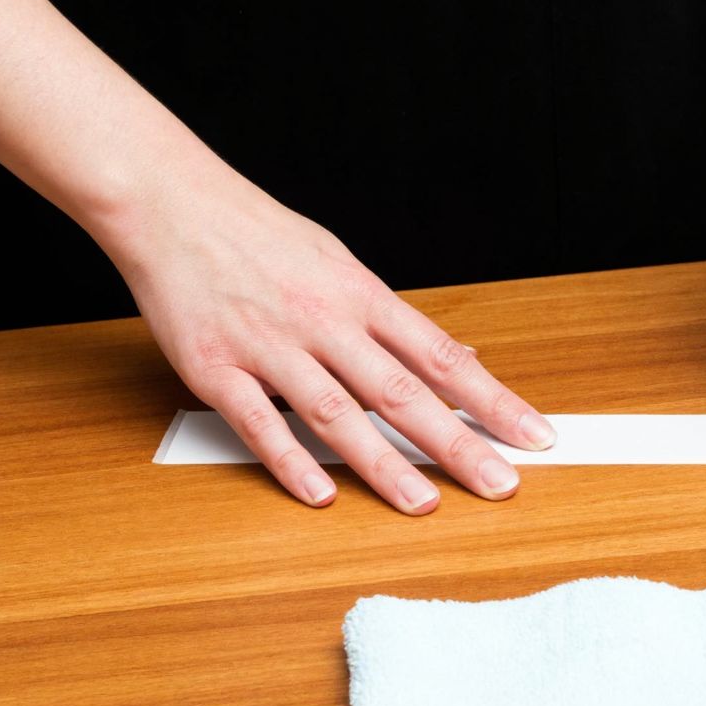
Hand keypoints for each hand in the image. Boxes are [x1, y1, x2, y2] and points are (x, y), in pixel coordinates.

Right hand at [114, 177, 554, 513]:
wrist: (172, 202)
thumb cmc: (261, 235)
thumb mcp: (342, 265)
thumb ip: (397, 322)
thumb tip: (460, 357)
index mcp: (362, 297)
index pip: (443, 357)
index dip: (493, 400)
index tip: (533, 434)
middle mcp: (325, 322)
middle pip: (403, 392)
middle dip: (457, 443)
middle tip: (500, 484)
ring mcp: (269, 346)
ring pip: (336, 413)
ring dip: (384, 463)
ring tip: (424, 503)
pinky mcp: (214, 367)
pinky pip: (257, 421)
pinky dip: (290, 460)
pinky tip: (321, 493)